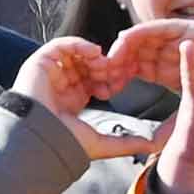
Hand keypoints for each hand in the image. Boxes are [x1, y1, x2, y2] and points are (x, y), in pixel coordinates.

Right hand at [19, 23, 188, 158]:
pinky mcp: (40, 63)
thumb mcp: (103, 142)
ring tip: (105, 62)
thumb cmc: (66, 143)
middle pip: (87, 67)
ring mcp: (50, 74)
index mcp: (72, 101)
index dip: (110, 79)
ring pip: (76, 55)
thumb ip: (128, 143)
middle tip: (119, 69)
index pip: (95, 81)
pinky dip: (78, 45)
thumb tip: (153, 148)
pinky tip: (93, 52)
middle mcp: (61, 86)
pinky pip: (60, 46)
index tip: (123, 82)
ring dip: (93, 57)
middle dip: (105, 67)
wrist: (42, 138)